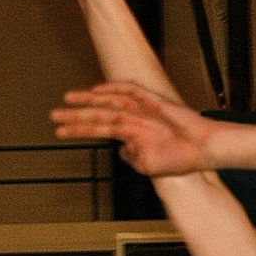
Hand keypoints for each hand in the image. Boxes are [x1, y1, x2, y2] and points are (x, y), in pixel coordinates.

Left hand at [51, 81, 211, 176]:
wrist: (203, 149)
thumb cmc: (180, 158)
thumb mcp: (147, 166)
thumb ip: (131, 157)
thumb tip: (120, 150)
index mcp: (129, 133)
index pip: (98, 129)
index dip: (79, 129)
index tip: (60, 132)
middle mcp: (132, 119)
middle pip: (98, 114)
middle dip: (75, 115)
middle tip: (53, 115)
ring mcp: (141, 109)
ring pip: (109, 102)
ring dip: (88, 101)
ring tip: (67, 100)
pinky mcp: (153, 101)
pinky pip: (131, 91)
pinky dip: (114, 89)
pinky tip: (97, 90)